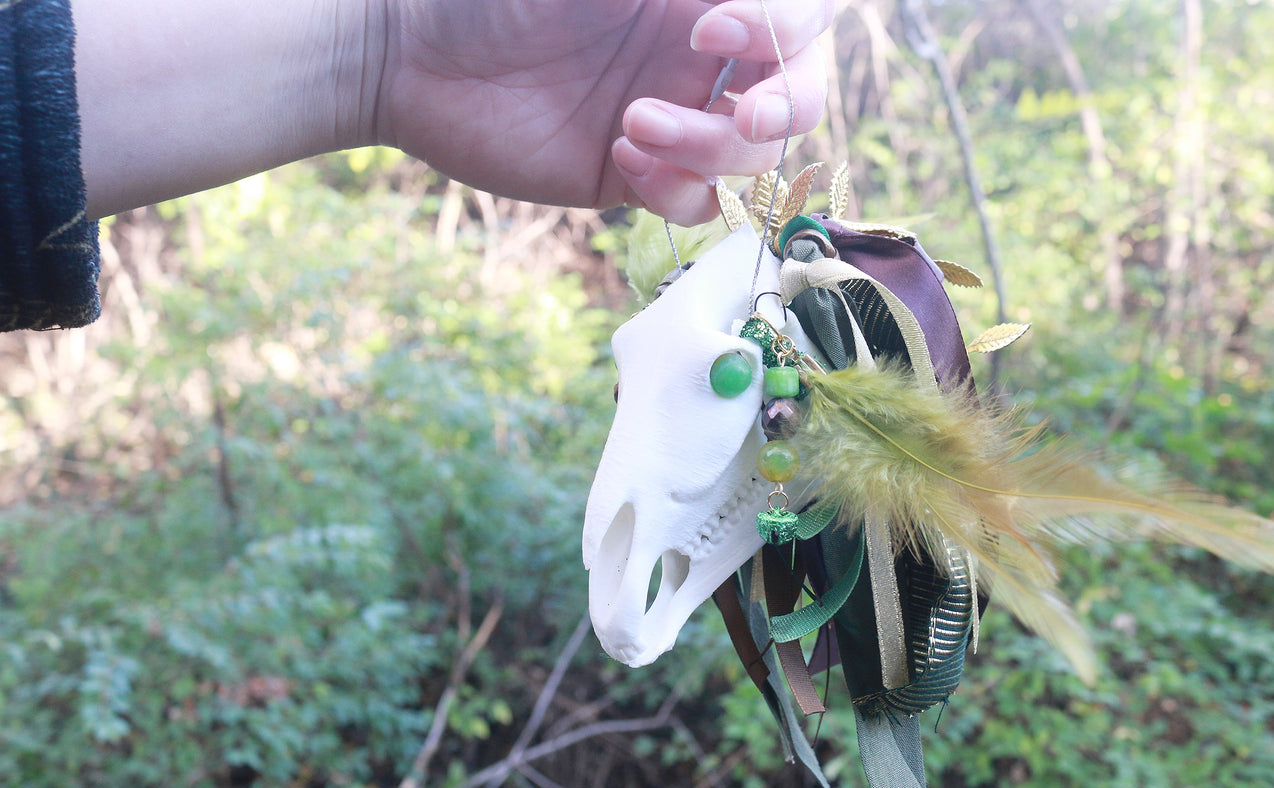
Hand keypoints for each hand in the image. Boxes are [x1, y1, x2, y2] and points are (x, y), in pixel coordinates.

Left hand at [73, 0, 831, 220]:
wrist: (401, 50)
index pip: (797, 25)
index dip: (783, 33)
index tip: (708, 28)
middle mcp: (695, 57)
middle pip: (797, 96)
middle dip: (786, 109)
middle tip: (747, 115)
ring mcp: (668, 118)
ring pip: (745, 157)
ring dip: (707, 148)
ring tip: (631, 127)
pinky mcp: (628, 176)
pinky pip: (692, 202)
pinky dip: (676, 191)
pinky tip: (618, 158)